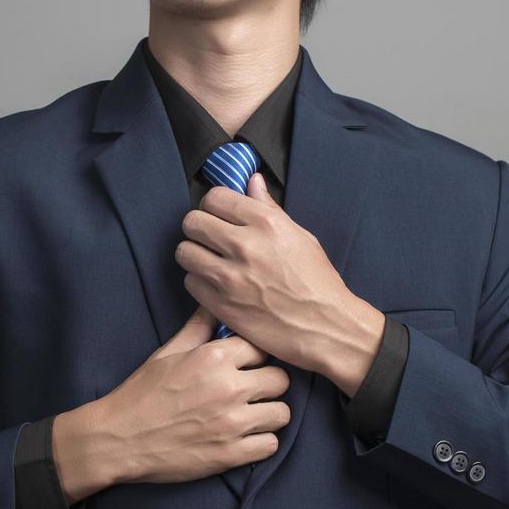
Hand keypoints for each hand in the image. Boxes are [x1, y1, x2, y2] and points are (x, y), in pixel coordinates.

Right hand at [52, 305, 291, 501]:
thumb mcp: (167, 353)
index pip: (263, 347)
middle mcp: (228, 388)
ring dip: (269, 414)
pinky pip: (270, 445)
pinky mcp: (230, 454)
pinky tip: (246, 438)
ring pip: (282, 414)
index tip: (248, 365)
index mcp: (214, 358)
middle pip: (280, 380)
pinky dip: (261, 442)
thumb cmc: (140, 394)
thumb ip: (198, 327)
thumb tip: (214, 302)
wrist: (118, 439)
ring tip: (251, 415)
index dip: (256, 357)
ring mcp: (231, 424)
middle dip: (268, 384)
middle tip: (252, 392)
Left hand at [174, 173, 384, 396]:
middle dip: (198, 228)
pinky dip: (198, 282)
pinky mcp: (219, 304)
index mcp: (266, 223)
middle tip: (209, 239)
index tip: (218, 216)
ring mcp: (229, 276)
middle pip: (193, 222)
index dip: (213, 206)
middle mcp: (244, 245)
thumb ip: (269, 208)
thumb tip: (252, 181)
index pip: (215, 198)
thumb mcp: (300, 236)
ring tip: (209, 262)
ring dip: (194, 255)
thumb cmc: (316, 282)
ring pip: (185, 252)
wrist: (323, 327)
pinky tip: (215, 285)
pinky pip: (189, 281)